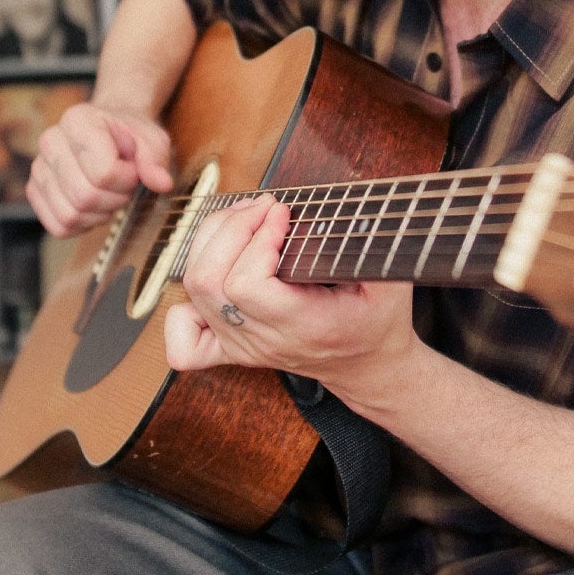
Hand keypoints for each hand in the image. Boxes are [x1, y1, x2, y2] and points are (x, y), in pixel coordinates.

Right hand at [26, 102, 173, 236]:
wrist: (108, 133)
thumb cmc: (129, 136)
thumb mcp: (151, 138)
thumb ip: (156, 158)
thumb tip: (161, 183)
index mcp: (78, 120)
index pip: (103, 172)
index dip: (127, 179)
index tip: (132, 169)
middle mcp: (50, 141)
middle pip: (84, 197)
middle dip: (114, 199)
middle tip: (122, 185)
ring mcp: (39, 167)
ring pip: (70, 215)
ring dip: (98, 214)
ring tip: (108, 195)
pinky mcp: (35, 190)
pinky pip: (58, 226)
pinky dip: (82, 225)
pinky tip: (93, 207)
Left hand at [162, 194, 416, 399]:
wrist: (369, 367)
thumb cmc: (378, 320)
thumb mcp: (389, 282)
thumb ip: (368, 246)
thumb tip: (343, 209)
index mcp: (302, 326)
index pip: (247, 285)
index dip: (257, 240)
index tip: (283, 213)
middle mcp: (263, 340)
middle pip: (209, 282)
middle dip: (230, 230)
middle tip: (261, 207)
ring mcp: (242, 346)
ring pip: (194, 291)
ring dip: (210, 243)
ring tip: (242, 219)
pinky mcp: (231, 348)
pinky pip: (185, 339)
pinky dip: (183, 305)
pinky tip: (213, 279)